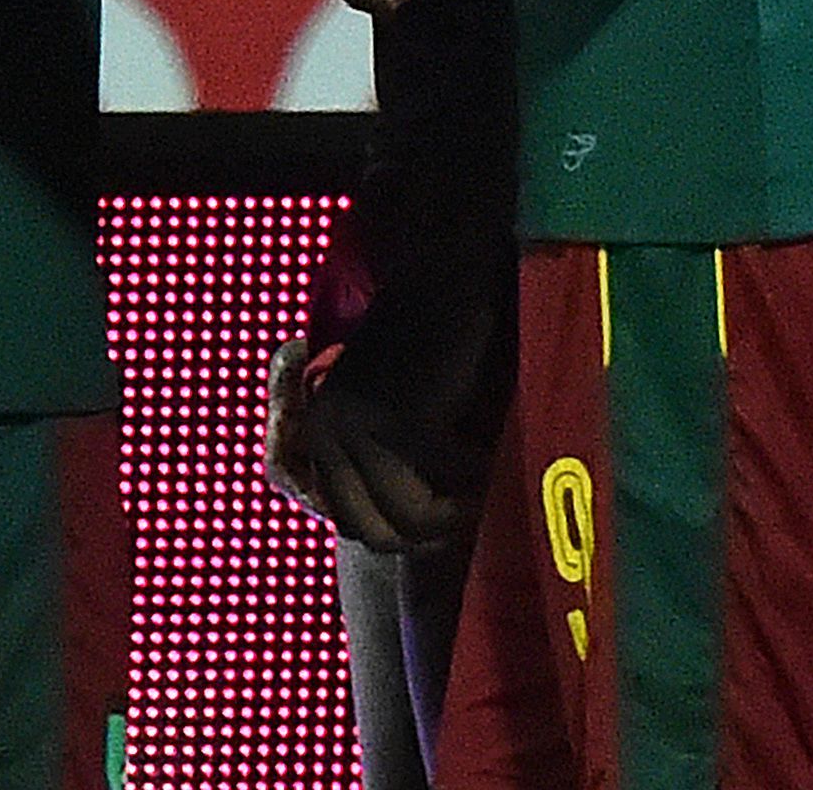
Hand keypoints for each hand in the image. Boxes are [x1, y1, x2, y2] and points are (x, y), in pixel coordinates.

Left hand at [269, 337, 476, 554]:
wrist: (446, 272)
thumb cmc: (432, 348)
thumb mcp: (394, 413)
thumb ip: (388, 468)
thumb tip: (413, 541)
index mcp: (318, 435)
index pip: (354, 525)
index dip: (407, 534)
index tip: (450, 521)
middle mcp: (326, 432)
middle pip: (381, 534)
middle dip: (435, 531)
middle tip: (477, 507)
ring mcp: (359, 426)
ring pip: (418, 518)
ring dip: (462, 506)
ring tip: (489, 475)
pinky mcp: (401, 418)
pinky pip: (456, 478)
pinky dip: (485, 466)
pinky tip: (494, 437)